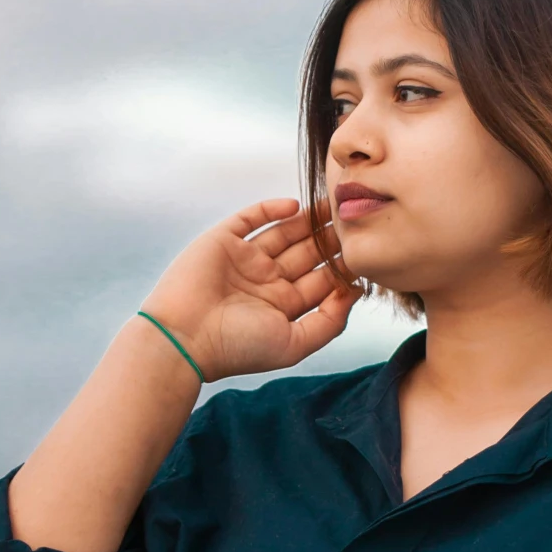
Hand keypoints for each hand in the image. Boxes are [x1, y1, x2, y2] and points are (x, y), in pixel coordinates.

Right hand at [143, 198, 361, 384]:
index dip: (344, 266)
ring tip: (334, 205)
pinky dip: (271, 209)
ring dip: (309, 220)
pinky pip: (251, 218)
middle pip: (308, 253)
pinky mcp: (224, 240)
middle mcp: (267, 280)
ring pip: (285, 232)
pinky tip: (295, 206)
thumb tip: (355, 292)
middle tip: (357, 218)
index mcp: (283, 305)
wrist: (183, 337)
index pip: (321, 281)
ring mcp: (245, 258)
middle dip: (331, 238)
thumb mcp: (294, 344)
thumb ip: (329, 322)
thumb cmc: (237, 347)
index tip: (368, 250)